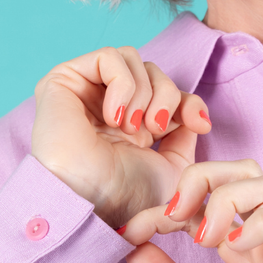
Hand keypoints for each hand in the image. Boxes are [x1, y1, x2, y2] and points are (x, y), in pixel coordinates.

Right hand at [31, 46, 210, 230]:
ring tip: (131, 128)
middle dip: (167, 97)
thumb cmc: (125, 198)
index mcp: (131, 126)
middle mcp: (107, 106)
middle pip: (153, 71)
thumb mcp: (173, 168)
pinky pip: (108, 57)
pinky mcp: (62, 81)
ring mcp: (84, 92)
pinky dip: (123, 85)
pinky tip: (114, 118)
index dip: (188, 102)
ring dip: (144, 93)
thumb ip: (185, 137)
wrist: (90, 204)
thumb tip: (192, 113)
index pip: (167, 91)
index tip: (200, 125)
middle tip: (154, 131)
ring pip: (133, 59)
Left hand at [122, 160, 262, 262]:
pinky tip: (232, 248)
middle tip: (174, 215)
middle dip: (203, 178)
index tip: (132, 230)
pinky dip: (261, 225)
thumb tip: (132, 250)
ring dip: (228, 198)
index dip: (166, 202)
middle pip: (246, 171)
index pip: (206, 198)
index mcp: (239, 254)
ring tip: (204, 238)